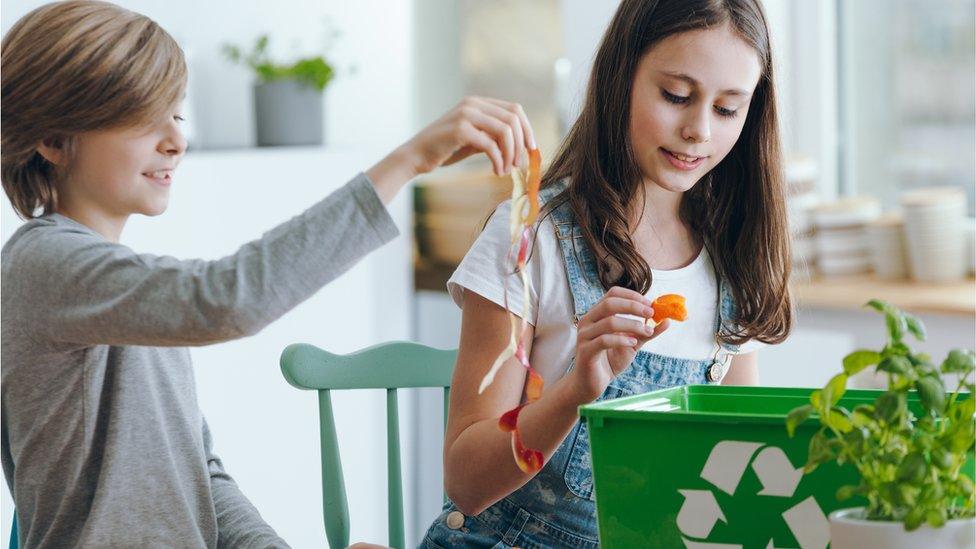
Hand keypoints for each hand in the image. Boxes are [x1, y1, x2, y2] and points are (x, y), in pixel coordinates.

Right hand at [405, 95, 535, 175]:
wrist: (416, 156)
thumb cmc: (445, 149)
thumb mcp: (474, 140)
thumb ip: (493, 137)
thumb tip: (521, 147)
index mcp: (478, 102)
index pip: (514, 110)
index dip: (527, 129)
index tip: (531, 149)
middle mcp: (473, 103)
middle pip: (513, 119)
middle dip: (521, 144)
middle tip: (519, 164)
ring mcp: (466, 114)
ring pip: (505, 131)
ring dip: (510, 154)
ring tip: (506, 170)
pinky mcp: (460, 129)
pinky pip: (490, 145)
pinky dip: (498, 160)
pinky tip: (496, 171)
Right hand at [566, 287, 669, 402]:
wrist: (591, 383)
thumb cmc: (610, 360)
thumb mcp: (632, 343)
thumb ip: (646, 332)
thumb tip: (667, 320)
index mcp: (597, 314)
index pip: (613, 294)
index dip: (632, 296)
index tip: (650, 304)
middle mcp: (588, 321)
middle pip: (609, 303)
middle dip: (633, 306)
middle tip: (651, 313)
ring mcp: (585, 336)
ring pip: (609, 321)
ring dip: (632, 325)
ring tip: (646, 332)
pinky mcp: (586, 351)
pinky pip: (604, 340)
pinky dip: (621, 340)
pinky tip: (632, 343)